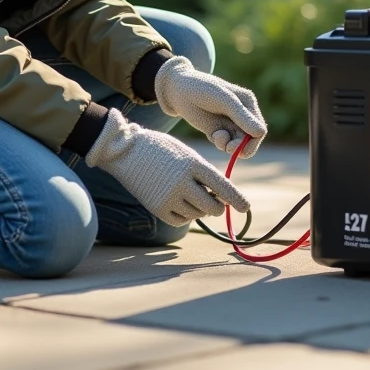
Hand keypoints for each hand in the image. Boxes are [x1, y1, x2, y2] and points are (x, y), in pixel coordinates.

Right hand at [85, 109, 249, 226]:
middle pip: (212, 207)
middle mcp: (183, 183)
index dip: (237, 199)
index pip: (223, 187)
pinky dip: (184, 214)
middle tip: (213, 200)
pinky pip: (181, 220)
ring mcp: (169, 197)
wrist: (125, 150)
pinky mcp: (157, 208)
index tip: (245, 207)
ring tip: (188, 193)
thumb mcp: (186, 153)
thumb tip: (220, 197)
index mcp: (193, 164)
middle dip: (217, 206)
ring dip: (199, 208)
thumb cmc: (160, 149)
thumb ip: (203, 173)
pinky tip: (179, 201)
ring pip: (197, 214)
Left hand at [154, 56, 267, 158]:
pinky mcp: (218, 130)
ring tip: (217, 137)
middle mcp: (242, 114)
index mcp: (247, 104)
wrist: (178, 90)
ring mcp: (229, 123)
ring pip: (237, 144)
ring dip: (228, 145)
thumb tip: (261, 132)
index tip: (238, 149)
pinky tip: (213, 135)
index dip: (252, 142)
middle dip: (240, 147)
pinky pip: (225, 144)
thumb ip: (242, 116)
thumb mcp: (224, 101)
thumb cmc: (202, 89)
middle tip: (228, 148)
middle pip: (250, 140)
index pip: (259, 130)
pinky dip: (220, 143)